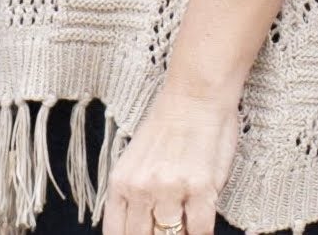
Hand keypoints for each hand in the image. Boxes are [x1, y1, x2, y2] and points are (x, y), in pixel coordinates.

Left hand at [104, 84, 239, 234]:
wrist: (194, 95)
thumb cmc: (167, 124)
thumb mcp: (135, 160)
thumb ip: (133, 194)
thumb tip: (140, 226)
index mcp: (121, 181)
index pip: (116, 232)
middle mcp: (141, 188)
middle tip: (164, 233)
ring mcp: (170, 189)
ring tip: (183, 231)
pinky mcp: (200, 188)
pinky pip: (199, 230)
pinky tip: (201, 232)